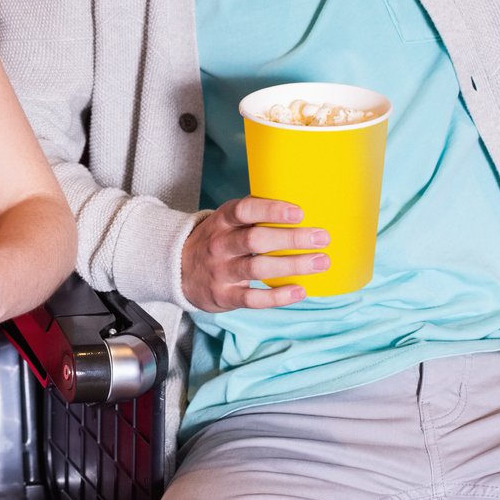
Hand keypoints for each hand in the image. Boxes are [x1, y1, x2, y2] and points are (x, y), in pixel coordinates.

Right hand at [180, 198, 327, 311]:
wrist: (178, 269)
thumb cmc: (217, 240)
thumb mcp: (226, 220)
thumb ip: (253, 212)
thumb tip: (297, 201)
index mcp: (222, 220)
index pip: (245, 210)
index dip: (272, 210)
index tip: (299, 213)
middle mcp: (220, 244)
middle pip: (256, 240)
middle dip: (291, 239)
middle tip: (322, 237)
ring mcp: (221, 271)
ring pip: (258, 268)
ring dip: (292, 265)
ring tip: (321, 262)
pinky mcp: (224, 295)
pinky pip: (253, 298)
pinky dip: (278, 296)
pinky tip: (300, 290)